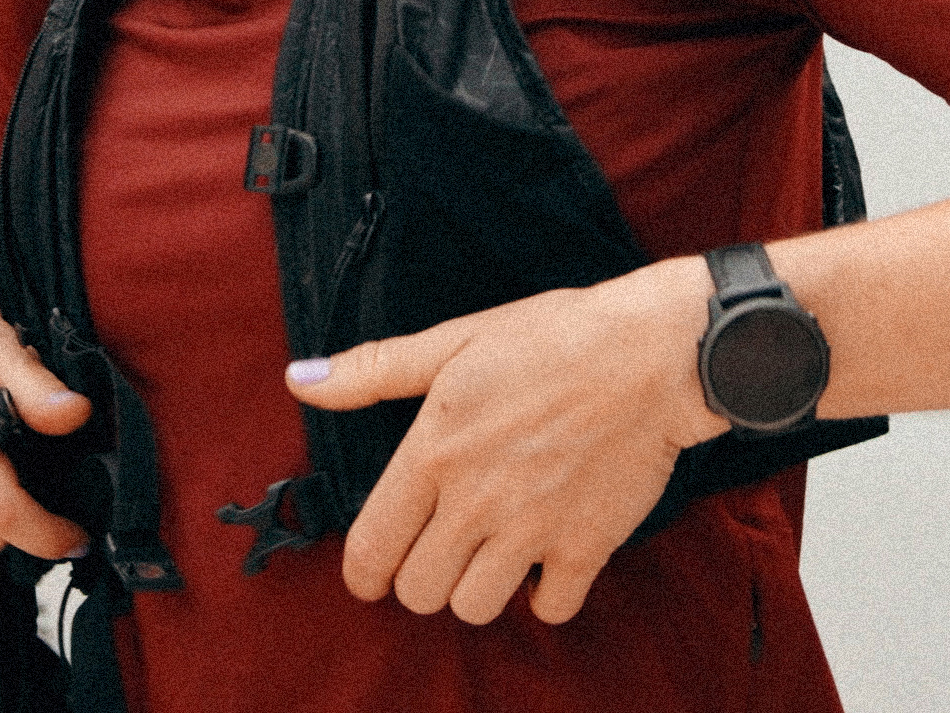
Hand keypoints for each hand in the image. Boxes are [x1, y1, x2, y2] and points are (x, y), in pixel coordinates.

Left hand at [287, 257, 725, 624]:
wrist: (653, 353)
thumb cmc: (553, 338)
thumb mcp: (455, 342)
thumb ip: (373, 370)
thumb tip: (296, 380)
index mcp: (434, 450)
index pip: (370, 549)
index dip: (363, 572)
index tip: (373, 571)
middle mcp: (476, 500)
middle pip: (419, 592)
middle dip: (421, 577)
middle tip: (441, 549)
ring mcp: (532, 529)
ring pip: (474, 608)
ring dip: (477, 588)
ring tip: (491, 552)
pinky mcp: (586, 547)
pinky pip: (549, 611)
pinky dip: (544, 596)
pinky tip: (543, 561)